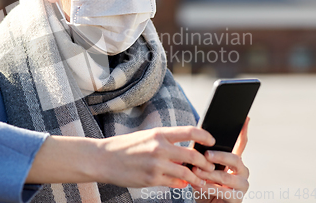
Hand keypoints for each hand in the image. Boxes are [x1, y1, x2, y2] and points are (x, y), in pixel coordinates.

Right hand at [96, 126, 216, 187]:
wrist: (103, 158)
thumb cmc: (124, 146)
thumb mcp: (146, 138)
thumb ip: (165, 144)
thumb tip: (183, 155)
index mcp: (159, 134)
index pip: (189, 131)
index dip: (205, 135)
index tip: (212, 141)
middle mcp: (159, 148)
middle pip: (193, 155)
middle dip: (205, 163)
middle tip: (210, 166)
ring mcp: (156, 165)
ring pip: (186, 173)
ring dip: (196, 177)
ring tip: (201, 180)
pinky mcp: (151, 179)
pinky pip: (174, 183)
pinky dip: (181, 184)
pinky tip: (183, 184)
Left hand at [192, 117, 249, 202]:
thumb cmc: (204, 184)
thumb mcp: (203, 167)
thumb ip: (204, 156)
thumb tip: (197, 142)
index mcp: (234, 161)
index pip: (241, 144)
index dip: (243, 132)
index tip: (246, 118)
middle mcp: (241, 172)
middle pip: (235, 159)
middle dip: (219, 156)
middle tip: (206, 155)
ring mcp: (241, 186)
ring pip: (226, 177)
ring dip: (209, 174)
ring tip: (196, 172)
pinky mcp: (237, 199)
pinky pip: (223, 192)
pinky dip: (208, 188)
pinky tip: (198, 185)